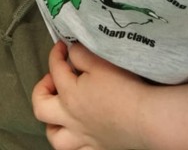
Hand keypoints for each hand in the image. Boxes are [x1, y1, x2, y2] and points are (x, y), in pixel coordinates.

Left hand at [31, 41, 149, 149]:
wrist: (147, 119)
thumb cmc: (124, 89)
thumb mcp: (100, 62)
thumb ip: (81, 54)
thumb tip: (71, 52)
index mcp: (69, 94)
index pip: (55, 68)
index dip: (57, 53)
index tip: (63, 47)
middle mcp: (71, 118)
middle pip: (41, 108)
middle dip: (41, 91)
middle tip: (54, 80)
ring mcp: (83, 138)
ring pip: (54, 137)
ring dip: (52, 123)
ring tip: (61, 111)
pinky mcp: (98, 149)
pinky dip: (74, 143)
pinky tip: (80, 134)